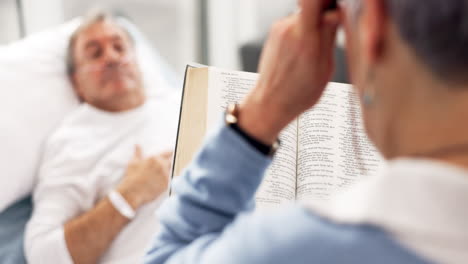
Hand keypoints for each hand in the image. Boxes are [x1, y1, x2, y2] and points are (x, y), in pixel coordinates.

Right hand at [117, 146, 172, 209]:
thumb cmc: (131, 176)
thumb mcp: (133, 162)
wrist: (132, 192)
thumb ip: (138, 152)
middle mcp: (162, 165)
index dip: (171, 152)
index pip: (168, 153)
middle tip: (162, 168)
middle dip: (168, 163)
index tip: (173, 152)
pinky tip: (158, 184)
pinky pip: (169, 181)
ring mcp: (165, 175)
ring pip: (170, 172)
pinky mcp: (166, 184)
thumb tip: (137, 144)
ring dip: (167, 172)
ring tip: (158, 177)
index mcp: (154, 158)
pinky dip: (166, 181)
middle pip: (170, 162)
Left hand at [239, 0, 339, 143]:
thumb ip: (329, 36)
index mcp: (304, 37)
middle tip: (332, 34)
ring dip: (314, 25)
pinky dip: (304, 32)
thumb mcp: (324, 69)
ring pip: (306, 14)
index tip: (337, 9)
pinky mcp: (275, 31)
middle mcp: (288, 28)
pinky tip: (302, 53)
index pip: (314, 0)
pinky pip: (296, 23)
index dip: (328, 1)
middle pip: (314, 5)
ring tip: (314, 51)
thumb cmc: (298, 93)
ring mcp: (279, 28)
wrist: (270, 102)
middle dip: (326, 15)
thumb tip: (336, 12)